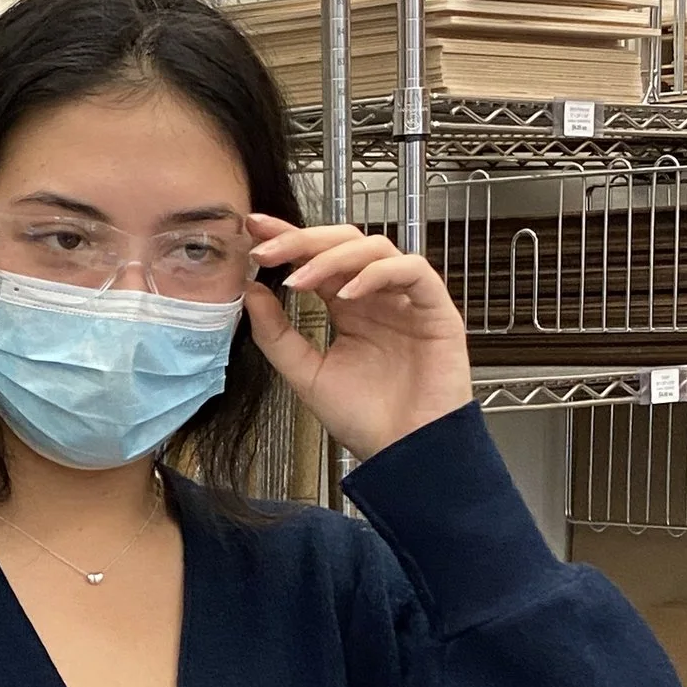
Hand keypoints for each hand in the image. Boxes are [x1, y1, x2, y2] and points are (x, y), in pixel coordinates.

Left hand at [245, 217, 473, 461]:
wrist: (404, 454)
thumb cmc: (366, 420)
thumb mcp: (306, 375)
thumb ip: (277, 335)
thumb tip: (250, 291)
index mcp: (349, 307)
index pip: (317, 258)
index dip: (288, 239)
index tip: (252, 232)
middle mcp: (377, 296)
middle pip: (343, 242)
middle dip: (302, 240)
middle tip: (266, 249)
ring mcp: (406, 300)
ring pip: (375, 247)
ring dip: (333, 257)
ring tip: (301, 279)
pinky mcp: (436, 309)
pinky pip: (412, 270)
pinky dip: (377, 274)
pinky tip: (349, 295)